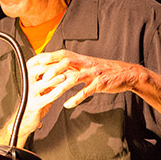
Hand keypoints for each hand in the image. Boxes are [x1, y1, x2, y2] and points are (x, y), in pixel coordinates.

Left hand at [27, 49, 141, 109]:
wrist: (126, 73)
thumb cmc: (103, 70)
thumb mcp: (86, 64)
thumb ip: (71, 65)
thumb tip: (53, 68)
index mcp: (81, 59)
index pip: (61, 54)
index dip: (48, 57)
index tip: (35, 62)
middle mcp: (86, 64)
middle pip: (67, 62)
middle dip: (53, 69)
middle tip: (42, 78)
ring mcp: (93, 74)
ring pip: (75, 77)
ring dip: (62, 85)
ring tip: (52, 93)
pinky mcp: (100, 84)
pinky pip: (86, 91)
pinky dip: (76, 98)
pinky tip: (67, 105)